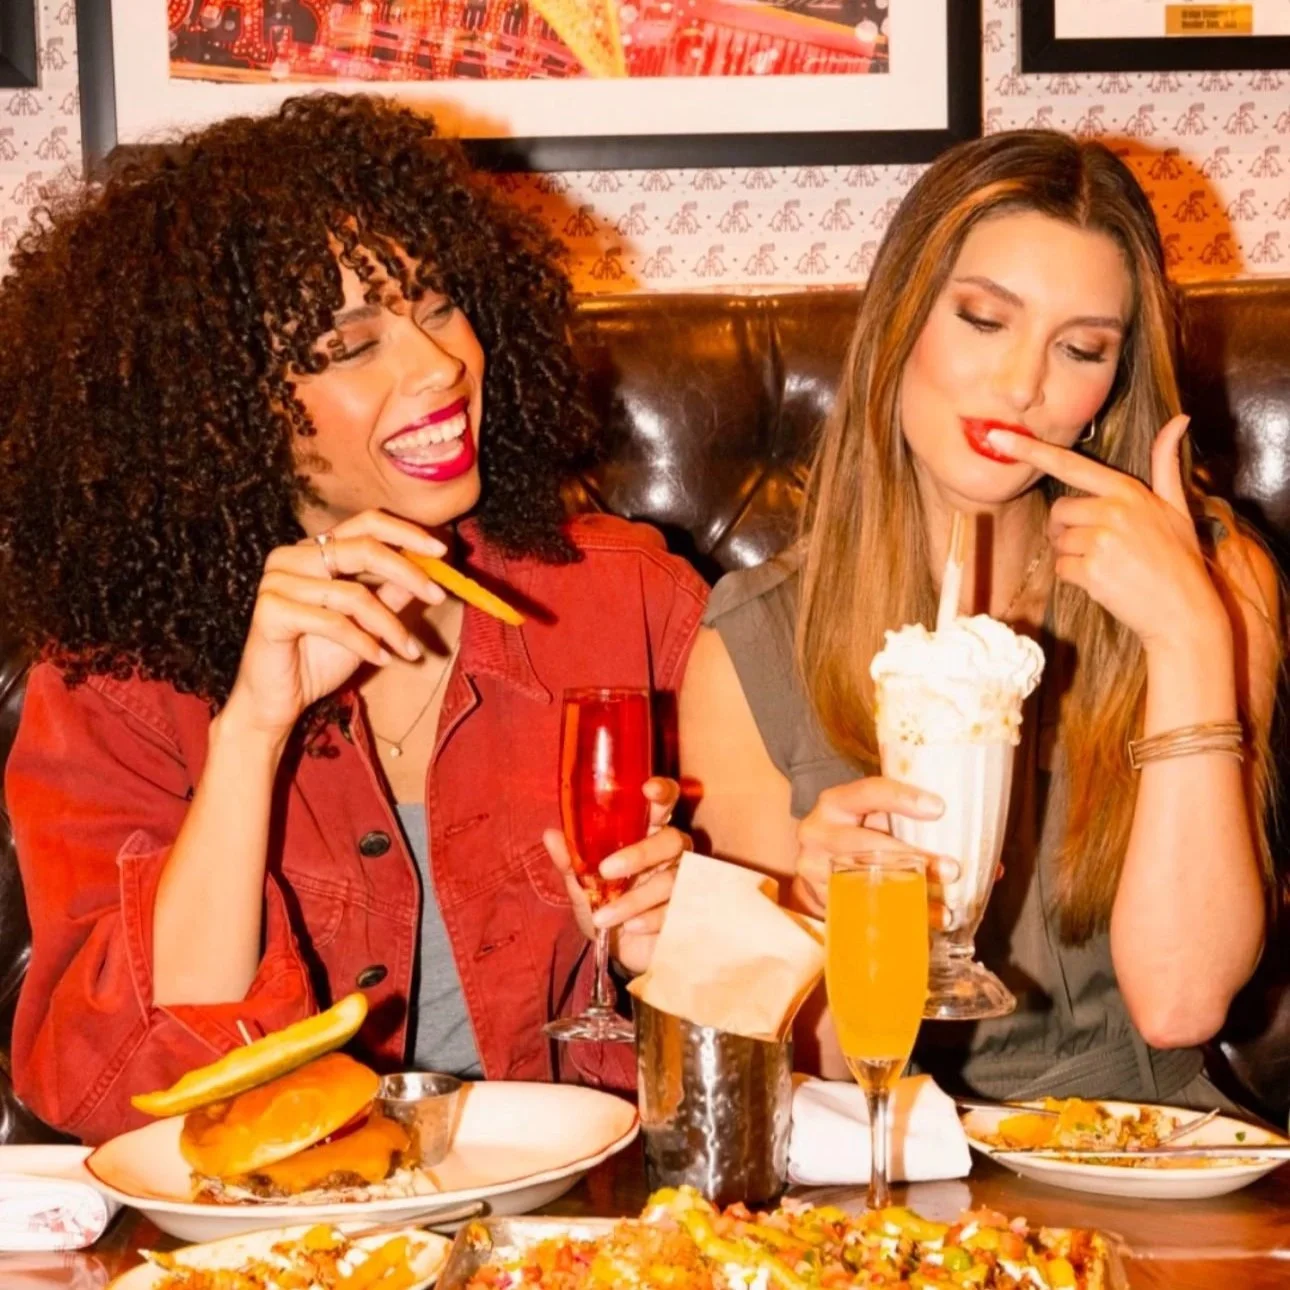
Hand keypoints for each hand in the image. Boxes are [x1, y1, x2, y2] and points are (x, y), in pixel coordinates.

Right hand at [222, 510, 447, 739]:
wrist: (279, 700)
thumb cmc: (321, 658)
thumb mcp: (369, 622)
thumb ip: (392, 592)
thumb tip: (431, 569)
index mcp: (314, 549)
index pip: (366, 523)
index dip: (406, 533)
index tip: (441, 552)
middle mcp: (292, 556)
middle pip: (363, 549)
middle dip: (409, 574)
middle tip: (440, 596)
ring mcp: (277, 581)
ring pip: (353, 594)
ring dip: (390, 625)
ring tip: (410, 650)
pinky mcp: (271, 611)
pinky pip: (334, 622)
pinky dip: (365, 643)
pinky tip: (381, 659)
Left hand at [543, 777, 688, 976]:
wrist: (620, 953)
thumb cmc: (606, 908)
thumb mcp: (582, 887)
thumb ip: (571, 862)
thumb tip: (550, 834)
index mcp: (647, 835)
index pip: (663, 805)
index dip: (662, 793)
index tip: (648, 789)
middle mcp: (671, 855)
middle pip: (673, 840)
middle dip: (641, 853)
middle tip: (607, 870)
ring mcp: (684, 883)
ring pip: (671, 880)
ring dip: (634, 899)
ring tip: (604, 916)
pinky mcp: (689, 913)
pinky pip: (676, 910)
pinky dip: (650, 919)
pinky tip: (631, 927)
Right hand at [792, 777, 957, 924]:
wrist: (811, 863)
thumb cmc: (853, 831)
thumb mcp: (866, 814)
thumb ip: (895, 816)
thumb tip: (952, 824)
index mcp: (835, 803)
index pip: (868, 792)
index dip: (902, 798)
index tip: (939, 808)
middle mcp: (819, 832)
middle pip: (867, 844)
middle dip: (912, 857)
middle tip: (950, 869)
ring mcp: (814, 868)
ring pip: (864, 881)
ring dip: (909, 892)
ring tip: (945, 905)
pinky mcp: (819, 898)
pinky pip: (862, 908)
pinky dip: (900, 915)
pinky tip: (928, 921)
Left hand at [987, 418, 1227, 653]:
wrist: (1184, 609)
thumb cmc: (1177, 557)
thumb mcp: (1176, 505)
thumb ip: (1165, 463)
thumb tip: (1179, 419)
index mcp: (1127, 490)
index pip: (1070, 465)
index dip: (1031, 450)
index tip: (998, 437)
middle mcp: (1113, 510)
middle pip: (1058, 511)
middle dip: (1067, 529)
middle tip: (1097, 545)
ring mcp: (1102, 541)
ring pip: (1058, 541)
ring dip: (1073, 555)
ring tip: (1107, 563)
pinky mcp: (1092, 570)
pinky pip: (1061, 568)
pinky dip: (1074, 577)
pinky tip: (1102, 580)